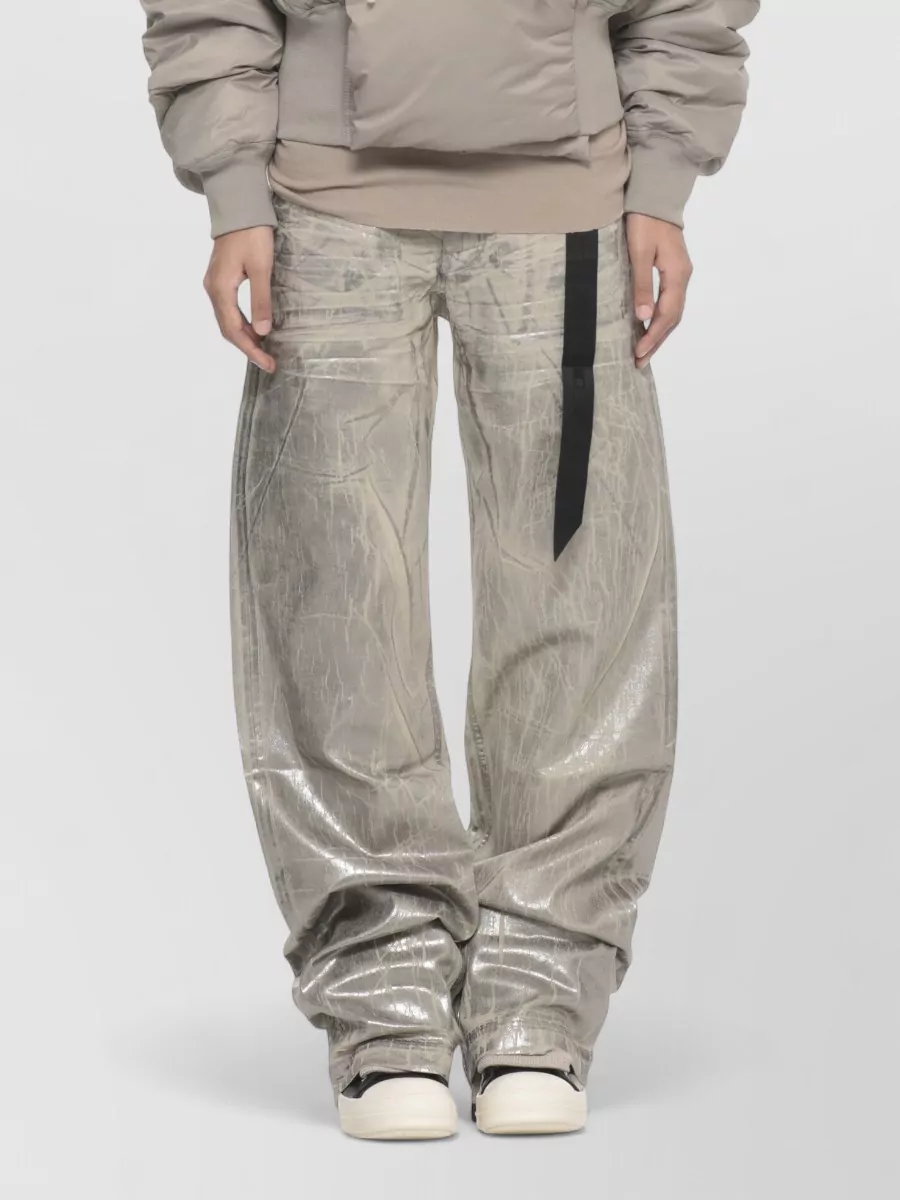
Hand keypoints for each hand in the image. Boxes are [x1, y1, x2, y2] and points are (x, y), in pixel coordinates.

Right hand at [203, 226, 276, 372]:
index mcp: (220, 289)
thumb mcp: (261, 268)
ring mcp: (215, 284)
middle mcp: (213, 290)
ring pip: (227, 320)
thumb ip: (261, 300)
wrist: (238, 207)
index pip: (234, 330)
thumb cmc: (251, 234)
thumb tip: (263, 332)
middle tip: (269, 361)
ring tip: (264, 349)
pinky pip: (229, 309)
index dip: (251, 350)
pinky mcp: (220, 279)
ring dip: (245, 337)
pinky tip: (255, 328)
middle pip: (228, 329)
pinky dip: (242, 324)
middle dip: (248, 348)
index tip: (268, 363)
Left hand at [626, 214, 692, 368]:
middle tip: (640, 361)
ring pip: (673, 312)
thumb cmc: (644, 221)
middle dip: (656, 341)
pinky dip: (661, 319)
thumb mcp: (639, 253)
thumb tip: (643, 317)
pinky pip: (671, 302)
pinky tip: (650, 327)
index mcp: (677, 274)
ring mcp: (681, 274)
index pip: (667, 315)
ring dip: (659, 333)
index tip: (639, 353)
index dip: (653, 336)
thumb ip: (642, 285)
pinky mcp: (674, 270)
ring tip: (644, 351)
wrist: (656, 195)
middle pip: (673, 318)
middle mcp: (683, 277)